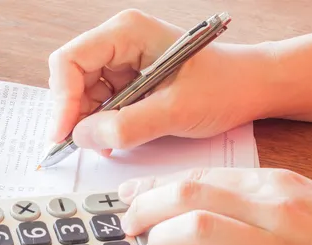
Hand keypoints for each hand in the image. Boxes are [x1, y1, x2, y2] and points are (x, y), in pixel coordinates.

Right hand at [47, 9, 272, 153]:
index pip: (70, 61)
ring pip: (84, 94)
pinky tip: (117, 138)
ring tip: (109, 144)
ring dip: (90, 123)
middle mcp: (120, 42)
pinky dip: (104, 125)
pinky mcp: (130, 80)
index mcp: (127, 32)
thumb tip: (81, 137)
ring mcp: (123, 61)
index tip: (64, 135)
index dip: (62, 100)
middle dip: (76, 114)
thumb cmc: (223, 87)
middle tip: (87, 145)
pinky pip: (102, 103)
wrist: (249, 89)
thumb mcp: (175, 109)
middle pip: (73, 78)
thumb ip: (127, 126)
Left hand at [117, 167, 311, 244]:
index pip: (201, 176)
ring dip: (161, 242)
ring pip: (197, 230)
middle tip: (129, 224)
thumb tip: (208, 203)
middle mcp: (275, 209)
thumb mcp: (309, 200)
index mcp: (277, 185)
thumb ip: (259, 199)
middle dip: (146, 206)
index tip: (131, 193)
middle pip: (189, 194)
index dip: (156, 184)